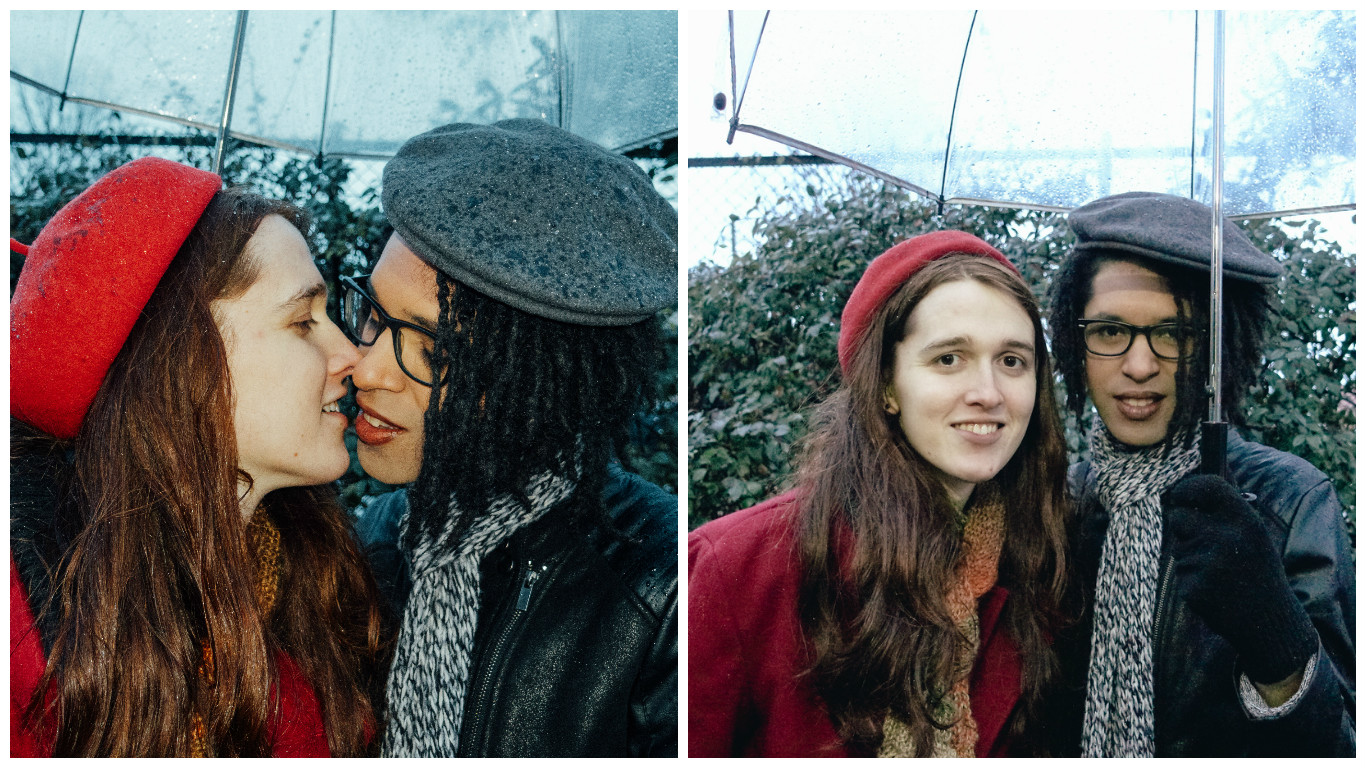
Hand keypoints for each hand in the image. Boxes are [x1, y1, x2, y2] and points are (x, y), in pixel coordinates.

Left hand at [1166, 474, 1316, 684]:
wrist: (1269, 620)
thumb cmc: (1256, 570)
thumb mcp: (1253, 536)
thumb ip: (1223, 513)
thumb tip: (1183, 492)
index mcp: (1247, 522)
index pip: (1208, 487)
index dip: (1187, 487)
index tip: (1180, 495)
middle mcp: (1228, 539)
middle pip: (1178, 517)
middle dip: (1182, 526)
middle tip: (1202, 542)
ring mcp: (1209, 565)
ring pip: (1178, 547)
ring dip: (1190, 557)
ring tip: (1219, 572)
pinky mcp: (1194, 587)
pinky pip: (1180, 572)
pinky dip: (1192, 579)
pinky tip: (1215, 590)